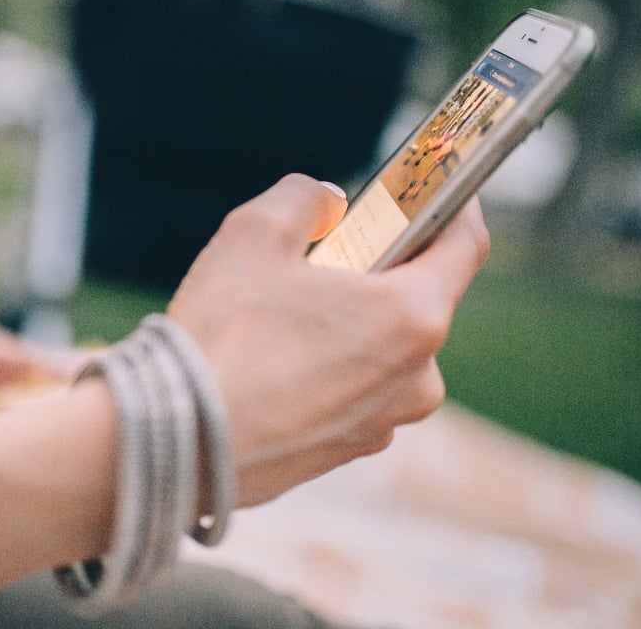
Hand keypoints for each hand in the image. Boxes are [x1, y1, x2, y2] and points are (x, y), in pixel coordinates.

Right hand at [167, 174, 489, 506]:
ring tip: (277, 320)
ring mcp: (381, 424)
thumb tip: (324, 204)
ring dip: (343, 329)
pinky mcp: (342, 455)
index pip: (465, 246)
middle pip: (412, 303)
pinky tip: (265, 366)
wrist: (175, 439)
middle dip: (373, 274)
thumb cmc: (222, 336)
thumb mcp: (255, 232)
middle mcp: (415, 380)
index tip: (437, 187)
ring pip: (377, 354)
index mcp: (412, 317)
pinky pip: (346, 395)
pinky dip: (319, 374)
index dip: (454, 206)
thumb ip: (303, 198)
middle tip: (318, 259)